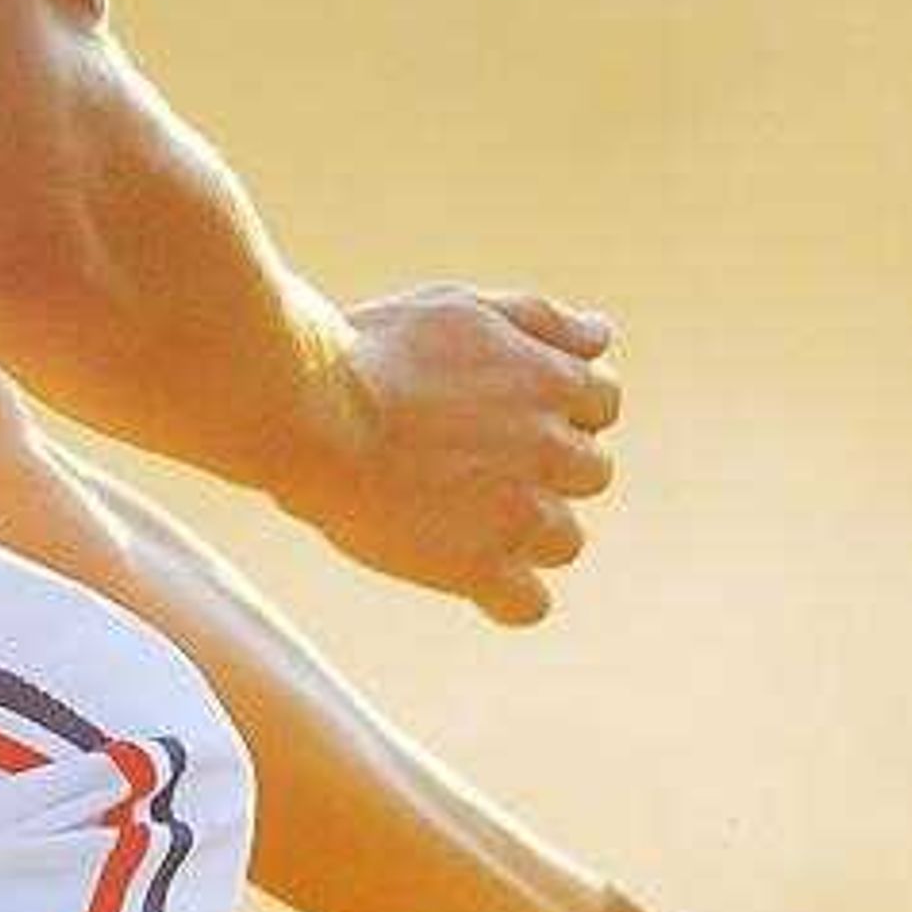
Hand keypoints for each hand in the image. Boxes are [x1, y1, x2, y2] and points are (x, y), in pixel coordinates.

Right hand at [279, 286, 620, 624]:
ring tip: (458, 511)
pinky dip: (507, 595)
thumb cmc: (375, 353)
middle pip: (592, 473)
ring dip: (527, 531)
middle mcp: (551, 449)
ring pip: (566, 541)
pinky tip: (470, 572)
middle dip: (546, 467)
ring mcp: (520, 513)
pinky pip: (529, 604)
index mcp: (552, 382)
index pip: (603, 402)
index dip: (560, 407)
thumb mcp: (461, 307)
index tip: (506, 410)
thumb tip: (601, 334)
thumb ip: (541, 320)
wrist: (308, 411)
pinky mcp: (479, 567)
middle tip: (472, 458)